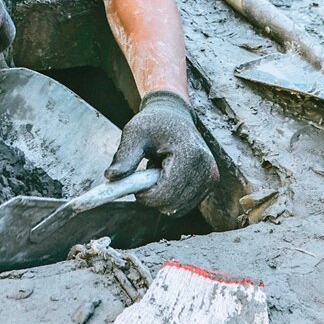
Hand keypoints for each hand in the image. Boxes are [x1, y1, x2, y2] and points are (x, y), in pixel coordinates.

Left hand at [108, 91, 217, 215]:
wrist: (174, 115)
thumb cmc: (154, 123)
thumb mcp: (134, 134)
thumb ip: (124, 156)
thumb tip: (111, 176)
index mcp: (189, 153)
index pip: (166, 192)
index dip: (146, 196)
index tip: (135, 186)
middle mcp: (206, 167)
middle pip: (173, 204)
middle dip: (153, 197)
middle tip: (144, 178)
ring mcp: (211, 176)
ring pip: (179, 208)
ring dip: (163, 196)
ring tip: (159, 172)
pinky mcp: (211, 181)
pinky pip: (186, 204)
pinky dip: (173, 196)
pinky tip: (169, 176)